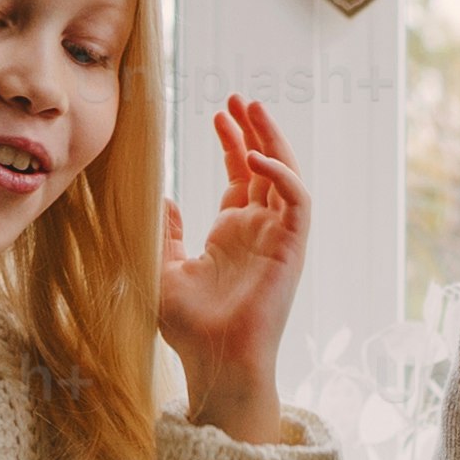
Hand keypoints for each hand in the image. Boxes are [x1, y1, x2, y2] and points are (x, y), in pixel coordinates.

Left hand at [157, 91, 310, 442]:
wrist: (214, 361)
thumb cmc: (190, 328)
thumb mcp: (163, 269)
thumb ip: (167, 234)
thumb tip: (162, 200)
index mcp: (232, 234)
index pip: (241, 177)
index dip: (232, 144)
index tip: (218, 113)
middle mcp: (259, 231)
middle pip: (266, 167)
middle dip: (255, 130)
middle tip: (238, 97)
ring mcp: (278, 238)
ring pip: (286, 175)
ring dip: (273, 140)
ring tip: (253, 109)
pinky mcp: (291, 248)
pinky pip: (297, 201)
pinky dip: (281, 174)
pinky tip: (255, 155)